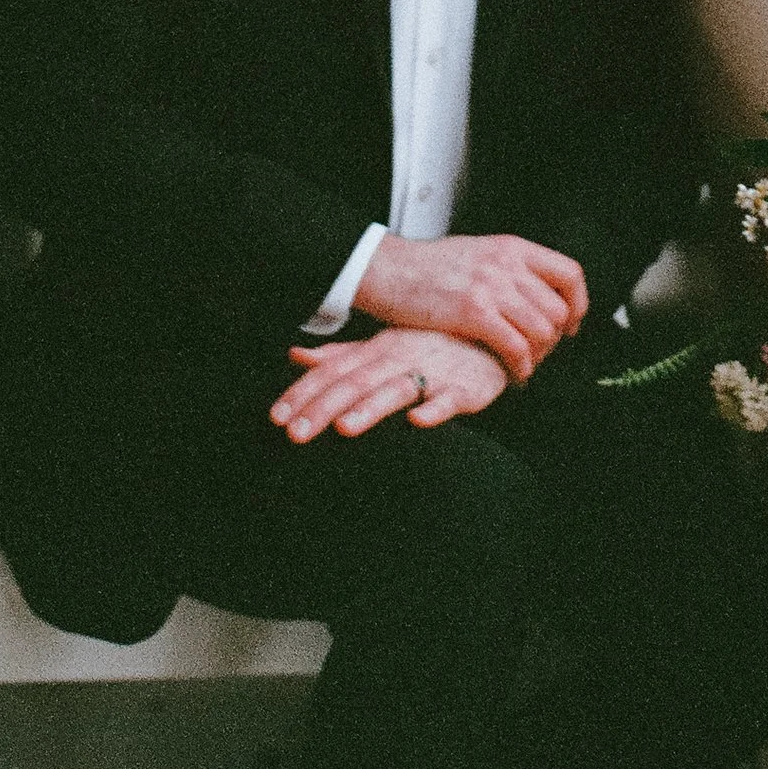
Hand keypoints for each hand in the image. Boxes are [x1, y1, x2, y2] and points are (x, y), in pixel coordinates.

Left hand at [273, 329, 508, 442]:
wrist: (492, 334)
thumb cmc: (430, 343)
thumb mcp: (381, 345)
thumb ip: (339, 355)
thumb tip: (294, 355)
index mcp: (375, 351)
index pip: (332, 372)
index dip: (303, 393)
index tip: (275, 418)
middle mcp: (398, 359)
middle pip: (355, 383)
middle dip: (324, 408)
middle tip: (295, 434)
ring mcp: (432, 372)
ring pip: (397, 390)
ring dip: (371, 408)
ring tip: (345, 428)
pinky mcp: (465, 388)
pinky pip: (450, 399)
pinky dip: (434, 408)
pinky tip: (418, 421)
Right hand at [353, 230, 587, 379]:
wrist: (387, 269)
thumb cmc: (427, 266)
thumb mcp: (478, 250)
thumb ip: (508, 266)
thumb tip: (535, 288)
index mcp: (512, 247)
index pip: (569, 273)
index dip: (578, 304)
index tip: (571, 323)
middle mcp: (507, 264)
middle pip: (558, 309)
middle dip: (555, 338)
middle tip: (541, 353)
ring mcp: (491, 287)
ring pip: (541, 331)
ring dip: (539, 356)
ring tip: (526, 365)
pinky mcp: (473, 313)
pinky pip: (516, 347)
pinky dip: (521, 366)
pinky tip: (514, 373)